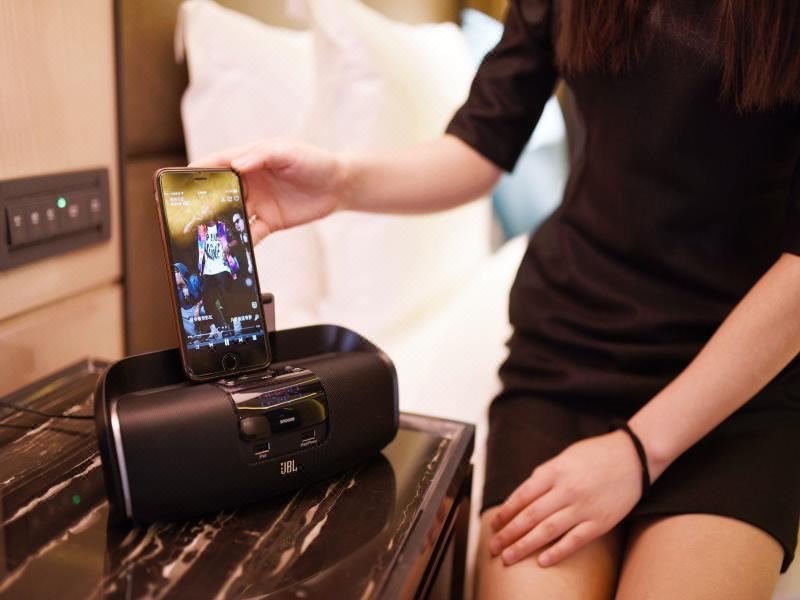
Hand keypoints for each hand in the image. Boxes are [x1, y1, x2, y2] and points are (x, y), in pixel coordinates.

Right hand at [190, 140, 347, 243]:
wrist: (339, 185)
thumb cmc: (314, 161)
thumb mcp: (288, 152)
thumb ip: (261, 155)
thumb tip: (236, 166)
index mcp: (249, 160)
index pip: (216, 165)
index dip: (196, 173)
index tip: (177, 182)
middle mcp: (248, 182)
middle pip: (218, 193)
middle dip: (201, 204)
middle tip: (185, 215)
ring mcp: (257, 203)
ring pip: (231, 216)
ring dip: (219, 226)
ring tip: (204, 236)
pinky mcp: (269, 222)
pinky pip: (250, 233)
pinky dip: (241, 242)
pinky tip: (232, 249)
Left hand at [489, 430, 642, 567]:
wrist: (633, 456)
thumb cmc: (595, 455)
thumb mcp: (563, 457)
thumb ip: (544, 476)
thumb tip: (523, 497)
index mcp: (553, 471)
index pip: (521, 496)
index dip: (505, 513)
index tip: (494, 525)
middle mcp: (566, 490)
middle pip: (529, 516)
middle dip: (508, 534)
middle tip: (493, 547)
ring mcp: (583, 507)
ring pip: (547, 531)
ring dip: (524, 546)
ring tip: (508, 557)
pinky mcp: (600, 522)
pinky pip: (574, 541)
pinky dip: (557, 552)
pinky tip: (541, 561)